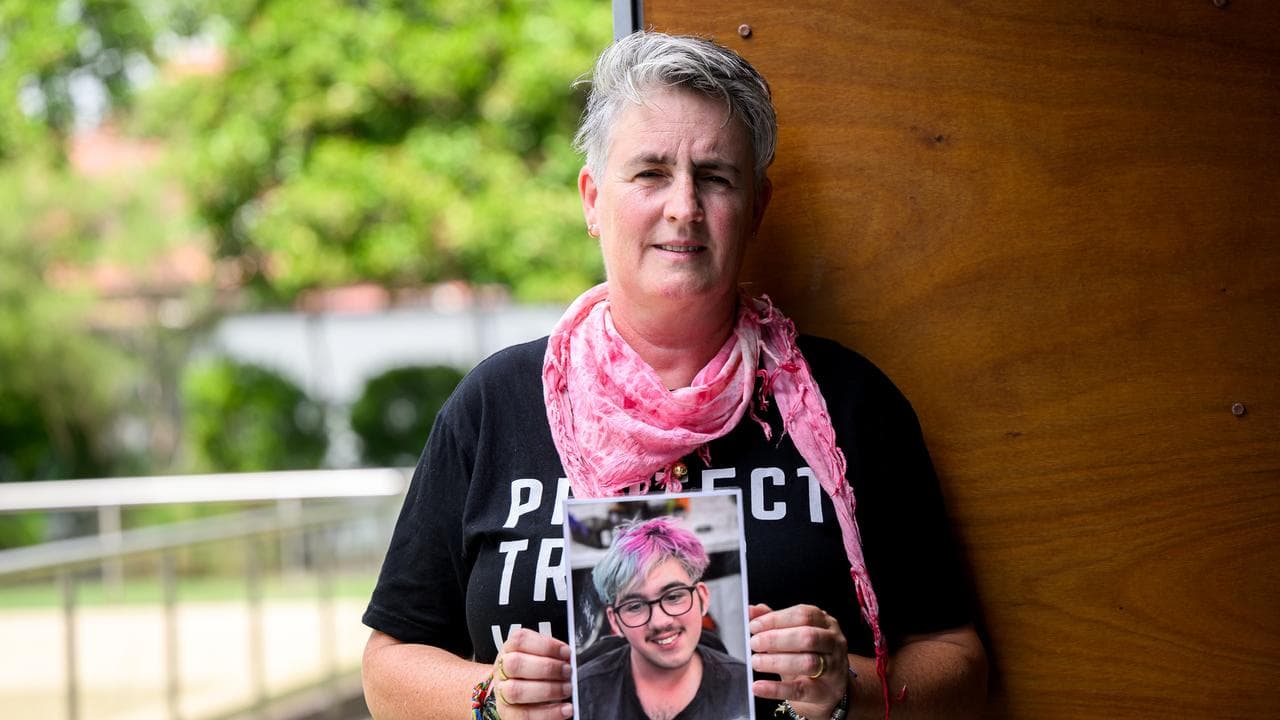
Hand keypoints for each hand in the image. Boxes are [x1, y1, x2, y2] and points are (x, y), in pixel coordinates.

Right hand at [490, 628, 573, 718]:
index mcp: (509, 649)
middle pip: (516, 664)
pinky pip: (525, 716)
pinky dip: (549, 713)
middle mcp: (502, 670)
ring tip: (567, 689)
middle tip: (567, 671)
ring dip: (548, 690)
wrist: (511, 694)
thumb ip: (551, 655)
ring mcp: (502, 693)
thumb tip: (571, 659)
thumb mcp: (537, 656)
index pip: (520, 640)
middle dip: (547, 668)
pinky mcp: (508, 714)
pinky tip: (565, 709)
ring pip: (517, 691)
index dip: (546, 645)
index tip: (566, 652)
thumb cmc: (530, 672)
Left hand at [748, 603, 849, 718]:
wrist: (826, 689)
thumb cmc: (807, 655)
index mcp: (825, 623)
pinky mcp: (824, 692)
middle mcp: (833, 643)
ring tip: (756, 662)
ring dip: (777, 661)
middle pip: (808, 637)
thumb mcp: (792, 635)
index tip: (754, 625)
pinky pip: (799, 690)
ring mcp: (833, 668)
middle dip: (776, 639)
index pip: (803, 615)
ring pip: (808, 662)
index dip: (776, 619)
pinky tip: (758, 686)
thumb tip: (751, 610)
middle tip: (754, 643)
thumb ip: (773, 621)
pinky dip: (776, 688)